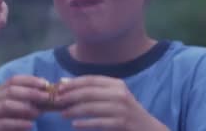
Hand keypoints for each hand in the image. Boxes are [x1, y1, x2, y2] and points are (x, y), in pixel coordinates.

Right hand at [0, 75, 50, 130]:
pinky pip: (4, 123)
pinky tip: (30, 125)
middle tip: (46, 97)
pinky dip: (18, 123)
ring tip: (38, 113)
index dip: (30, 80)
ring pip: (6, 105)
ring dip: (25, 108)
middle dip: (31, 93)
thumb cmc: (11, 121)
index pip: (14, 80)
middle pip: (11, 90)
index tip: (45, 84)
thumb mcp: (21, 108)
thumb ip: (32, 101)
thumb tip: (48, 91)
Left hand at [52, 76, 168, 129]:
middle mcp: (120, 94)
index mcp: (116, 84)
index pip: (90, 80)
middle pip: (89, 92)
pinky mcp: (122, 123)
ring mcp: (121, 109)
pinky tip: (75, 124)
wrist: (147, 129)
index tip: (59, 88)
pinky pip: (98, 122)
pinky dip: (85, 123)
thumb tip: (65, 82)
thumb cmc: (125, 112)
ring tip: (63, 113)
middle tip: (57, 101)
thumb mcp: (112, 96)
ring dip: (74, 110)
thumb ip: (92, 90)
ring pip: (91, 107)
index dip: (73, 83)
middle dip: (70, 96)